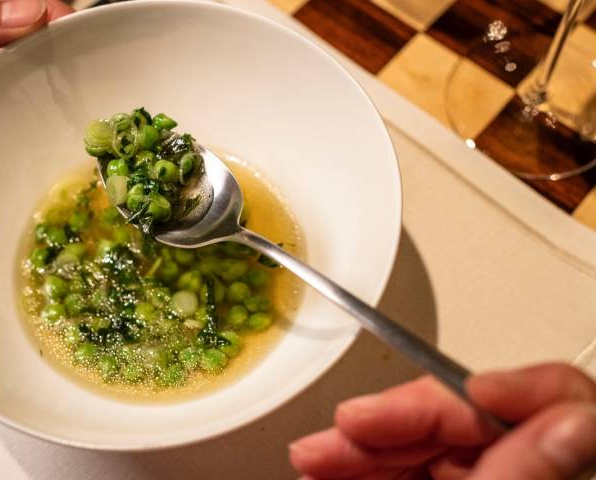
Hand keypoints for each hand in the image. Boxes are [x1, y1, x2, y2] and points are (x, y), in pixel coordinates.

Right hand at [290, 363, 595, 478]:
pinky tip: (328, 467)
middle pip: (466, 420)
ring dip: (361, 446)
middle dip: (392, 420)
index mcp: (558, 468)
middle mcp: (520, 467)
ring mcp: (483, 478)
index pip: (553, 400)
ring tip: (314, 455)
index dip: (500, 387)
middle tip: (342, 429)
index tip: (452, 391)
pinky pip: (407, 469)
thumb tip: (576, 416)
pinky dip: (363, 466)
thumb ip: (524, 472)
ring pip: (426, 444)